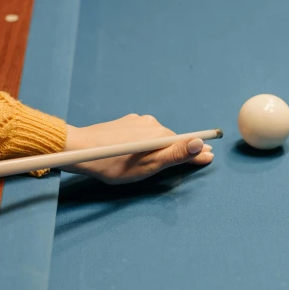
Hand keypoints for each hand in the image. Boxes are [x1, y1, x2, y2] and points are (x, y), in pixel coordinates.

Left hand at [62, 114, 213, 183]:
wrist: (81, 149)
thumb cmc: (114, 164)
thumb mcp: (147, 166)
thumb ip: (174, 156)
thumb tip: (200, 144)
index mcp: (160, 135)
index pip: (186, 143)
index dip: (196, 152)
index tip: (208, 157)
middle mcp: (152, 123)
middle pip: (171, 140)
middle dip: (175, 152)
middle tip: (176, 168)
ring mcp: (137, 121)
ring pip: (156, 137)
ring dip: (157, 148)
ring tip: (145, 164)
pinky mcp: (125, 122)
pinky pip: (143, 133)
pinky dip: (144, 143)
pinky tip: (133, 153)